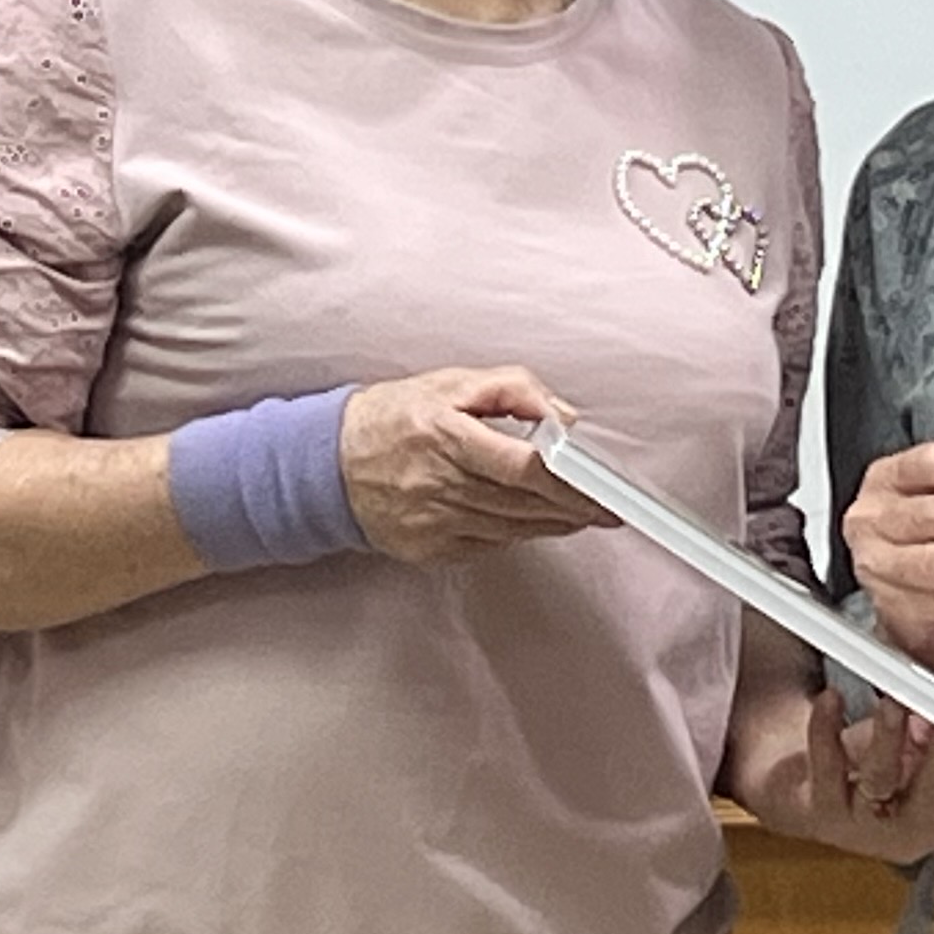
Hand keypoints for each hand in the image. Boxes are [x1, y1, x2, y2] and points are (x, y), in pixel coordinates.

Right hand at [336, 367, 604, 565]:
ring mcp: (432, 522)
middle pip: (523, 503)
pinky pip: (486, 546)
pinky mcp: (427, 549)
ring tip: (582, 516)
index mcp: (445, 435)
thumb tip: (560, 416)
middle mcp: (438, 483)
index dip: (567, 480)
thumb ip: (512, 389)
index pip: (521, 465)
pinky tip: (536, 525)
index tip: (598, 487)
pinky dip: (516, 535)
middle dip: (572, 508)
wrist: (327, 463)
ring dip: (552, 525)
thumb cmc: (393, 418)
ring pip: (511, 529)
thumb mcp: (450, 383)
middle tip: (606, 509)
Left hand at [734, 669, 933, 861]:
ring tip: (893, 699)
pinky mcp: (819, 813)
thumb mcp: (920, 740)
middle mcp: (912, 830)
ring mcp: (864, 826)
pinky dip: (826, 730)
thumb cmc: (873, 766)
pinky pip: (826, 769)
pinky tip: (830, 700)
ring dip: (889, 736)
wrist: (803, 792)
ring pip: (881, 781)